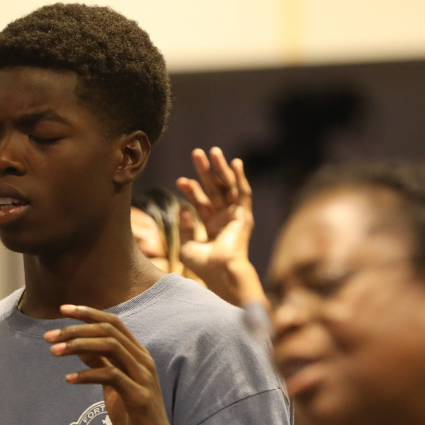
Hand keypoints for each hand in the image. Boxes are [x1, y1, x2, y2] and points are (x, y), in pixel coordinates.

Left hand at [46, 306, 189, 424]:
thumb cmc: (133, 415)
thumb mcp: (114, 385)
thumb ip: (101, 363)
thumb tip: (78, 345)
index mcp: (138, 355)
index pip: (113, 323)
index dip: (88, 313)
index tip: (63, 309)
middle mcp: (143, 361)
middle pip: (108, 331)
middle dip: (76, 329)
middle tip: (48, 337)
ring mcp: (144, 378)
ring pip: (111, 347)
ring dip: (78, 346)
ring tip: (54, 352)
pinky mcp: (139, 398)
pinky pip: (111, 377)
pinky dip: (87, 374)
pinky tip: (69, 379)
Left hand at [176, 147, 265, 306]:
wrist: (221, 272)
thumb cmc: (204, 266)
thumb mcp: (186, 246)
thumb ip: (184, 227)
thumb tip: (183, 208)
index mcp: (212, 228)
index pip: (200, 203)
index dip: (190, 190)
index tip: (180, 180)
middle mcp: (224, 220)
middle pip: (213, 190)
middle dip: (205, 172)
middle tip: (196, 154)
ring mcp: (235, 217)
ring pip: (227, 188)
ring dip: (220, 169)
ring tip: (212, 152)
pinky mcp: (244, 216)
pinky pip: (243, 193)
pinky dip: (240, 178)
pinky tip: (235, 162)